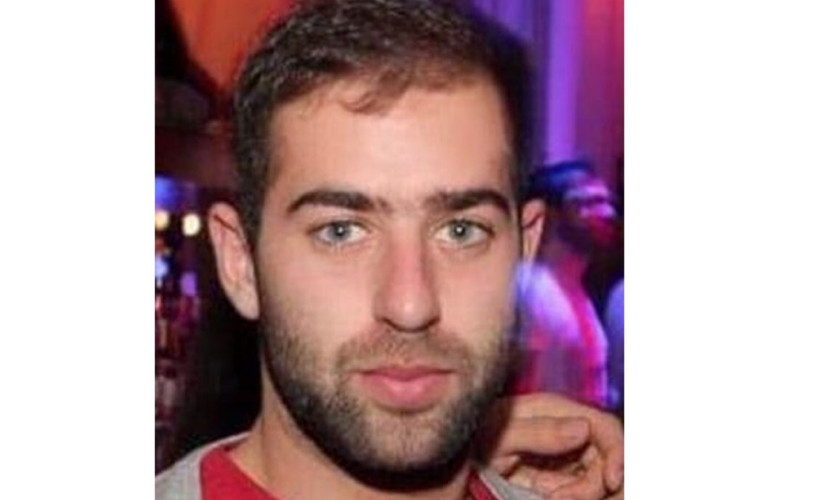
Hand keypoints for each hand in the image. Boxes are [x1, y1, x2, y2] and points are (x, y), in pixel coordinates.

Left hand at [477, 393, 622, 499]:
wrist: (457, 460)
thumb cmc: (474, 438)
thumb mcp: (501, 435)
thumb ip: (540, 430)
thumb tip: (583, 427)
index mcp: (557, 411)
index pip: (606, 427)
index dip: (618, 453)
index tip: (611, 480)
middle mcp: (567, 432)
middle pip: (607, 460)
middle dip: (594, 485)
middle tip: (560, 498)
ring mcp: (565, 458)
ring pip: (598, 480)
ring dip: (583, 495)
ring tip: (549, 498)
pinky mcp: (560, 481)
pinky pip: (581, 493)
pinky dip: (572, 498)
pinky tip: (547, 498)